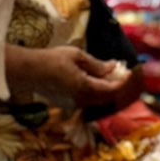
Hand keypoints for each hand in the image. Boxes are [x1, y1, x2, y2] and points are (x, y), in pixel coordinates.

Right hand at [2, 45, 130, 110]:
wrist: (30, 71)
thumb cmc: (52, 59)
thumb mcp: (76, 56)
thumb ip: (96, 64)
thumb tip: (112, 68)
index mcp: (86, 87)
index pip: (112, 89)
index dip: (123, 81)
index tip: (129, 73)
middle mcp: (83, 100)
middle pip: (107, 97)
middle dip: (116, 86)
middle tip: (119, 74)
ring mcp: (76, 104)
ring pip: (98, 101)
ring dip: (105, 90)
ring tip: (107, 76)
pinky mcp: (70, 105)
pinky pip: (88, 101)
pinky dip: (95, 93)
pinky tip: (93, 81)